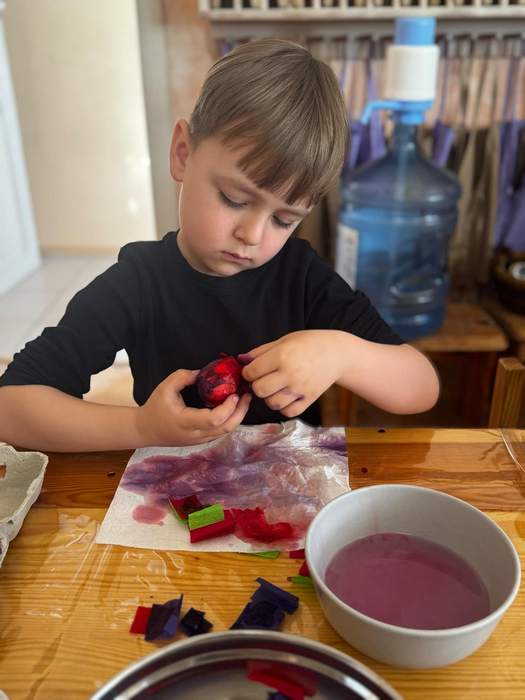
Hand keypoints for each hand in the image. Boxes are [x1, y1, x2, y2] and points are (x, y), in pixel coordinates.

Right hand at [135, 369, 250, 445]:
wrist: (145, 430)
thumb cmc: (154, 408)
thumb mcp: (164, 388)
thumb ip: (182, 377)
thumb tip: (202, 373)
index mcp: (186, 422)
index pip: (213, 419)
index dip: (228, 408)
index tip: (234, 394)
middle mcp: (195, 434)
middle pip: (226, 428)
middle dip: (241, 412)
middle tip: (247, 395)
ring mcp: (200, 440)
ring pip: (226, 432)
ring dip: (238, 416)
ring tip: (244, 399)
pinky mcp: (202, 440)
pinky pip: (221, 432)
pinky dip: (230, 420)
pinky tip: (233, 407)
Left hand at [241, 330, 344, 417]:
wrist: (337, 354)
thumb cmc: (309, 343)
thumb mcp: (284, 340)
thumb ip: (261, 351)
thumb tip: (240, 359)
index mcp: (282, 356)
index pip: (251, 372)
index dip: (248, 372)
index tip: (253, 370)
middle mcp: (290, 374)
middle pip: (259, 390)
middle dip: (257, 385)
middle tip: (263, 379)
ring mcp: (300, 389)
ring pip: (271, 403)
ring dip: (269, 397)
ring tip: (275, 387)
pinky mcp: (309, 400)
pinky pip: (287, 412)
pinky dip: (283, 406)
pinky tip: (285, 396)